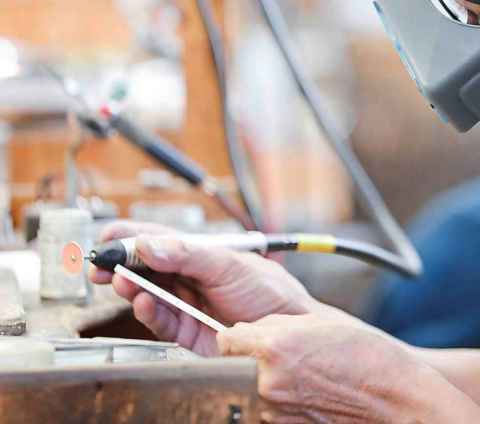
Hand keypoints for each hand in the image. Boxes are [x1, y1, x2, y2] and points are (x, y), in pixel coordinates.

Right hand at [90, 221, 316, 356]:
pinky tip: (142, 303)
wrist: (290, 328)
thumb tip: (149, 245)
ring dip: (131, 287)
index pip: (159, 241)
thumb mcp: (231, 263)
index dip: (131, 237)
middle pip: (146, 268)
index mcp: (201, 254)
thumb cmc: (270, 291)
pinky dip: (147, 312)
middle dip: (121, 264)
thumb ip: (189, 254)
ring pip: (148, 294)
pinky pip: (160, 321)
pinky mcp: (187, 332)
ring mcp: (187, 304)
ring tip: (121, 282)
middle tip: (101, 264)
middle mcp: (190, 278)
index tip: (108, 236)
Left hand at [217, 312, 479, 422]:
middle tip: (284, 352)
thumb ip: (274, 325)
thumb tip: (245, 330)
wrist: (394, 399)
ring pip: (250, 384)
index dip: (241, 333)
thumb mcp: (318, 323)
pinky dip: (278, 394)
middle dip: (251, 355)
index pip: (226, 338)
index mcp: (274, 350)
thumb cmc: (366, 358)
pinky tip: (306, 387)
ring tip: (303, 370)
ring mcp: (272, 410)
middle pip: (233, 363)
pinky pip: (266, 403)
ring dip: (265, 375)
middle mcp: (266, 383)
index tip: (253, 333)